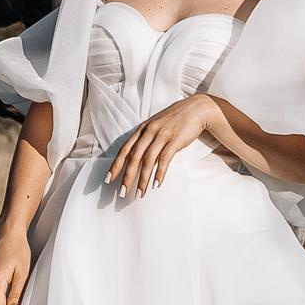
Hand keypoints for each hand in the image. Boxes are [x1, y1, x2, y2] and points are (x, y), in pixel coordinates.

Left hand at [107, 91, 226, 200]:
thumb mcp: (156, 125)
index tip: (109, 179)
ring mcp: (162, 135)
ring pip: (148, 160)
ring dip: (143, 179)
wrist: (196, 109)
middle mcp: (149, 131)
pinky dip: (159, 173)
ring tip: (139, 194)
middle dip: (127, 176)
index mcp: (142, 129)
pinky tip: (156, 185)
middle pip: (134, 157)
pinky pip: (164, 159)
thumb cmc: (175, 119)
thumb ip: (145, 138)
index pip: (124, 149)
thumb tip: (135, 157)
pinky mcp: (175, 140)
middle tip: (122, 193)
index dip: (116, 165)